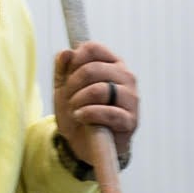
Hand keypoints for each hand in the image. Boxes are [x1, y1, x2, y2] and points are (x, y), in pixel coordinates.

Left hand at [53, 43, 136, 175]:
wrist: (83, 143)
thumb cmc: (78, 111)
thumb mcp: (64, 88)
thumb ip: (63, 68)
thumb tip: (66, 52)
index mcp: (112, 63)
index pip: (93, 49)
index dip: (74, 61)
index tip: (67, 76)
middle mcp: (126, 77)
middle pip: (93, 69)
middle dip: (72, 85)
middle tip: (67, 98)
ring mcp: (131, 98)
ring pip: (100, 90)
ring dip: (79, 100)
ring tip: (74, 109)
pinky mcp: (130, 120)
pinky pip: (109, 113)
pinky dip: (89, 114)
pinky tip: (80, 116)